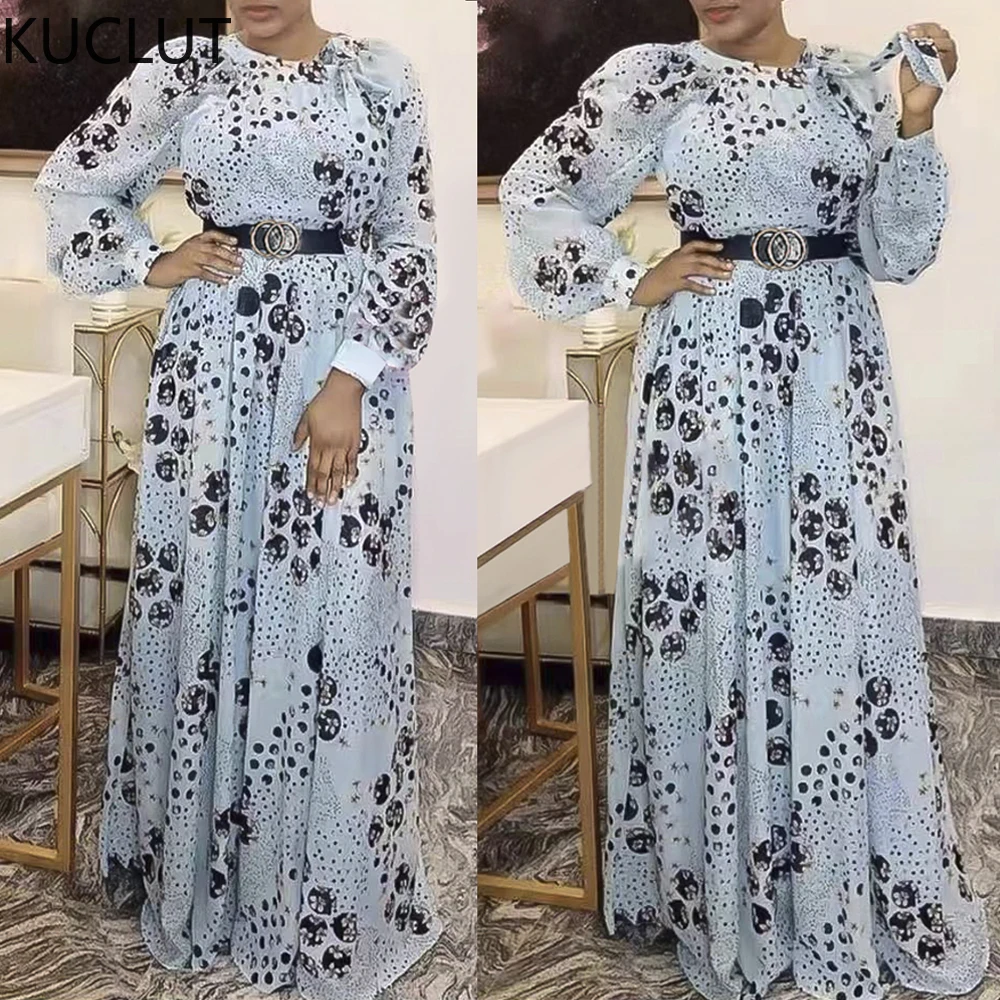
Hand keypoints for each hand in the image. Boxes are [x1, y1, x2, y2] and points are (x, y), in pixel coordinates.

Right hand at [145, 230, 242, 287]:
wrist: (163, 267)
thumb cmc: (181, 258)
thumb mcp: (193, 248)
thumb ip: (209, 248)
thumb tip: (230, 251)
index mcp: (196, 240)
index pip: (212, 235)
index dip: (224, 237)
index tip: (235, 241)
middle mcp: (194, 247)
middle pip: (215, 249)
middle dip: (230, 255)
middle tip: (240, 260)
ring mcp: (192, 258)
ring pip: (212, 261)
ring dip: (226, 266)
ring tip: (237, 270)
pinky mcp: (190, 270)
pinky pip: (206, 273)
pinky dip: (217, 277)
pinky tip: (225, 280)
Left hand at [292, 369, 364, 505]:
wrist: (344, 391)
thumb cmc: (325, 401)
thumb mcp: (306, 417)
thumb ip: (300, 434)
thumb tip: (294, 447)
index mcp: (317, 441)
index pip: (312, 468)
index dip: (311, 483)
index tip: (310, 494)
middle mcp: (331, 446)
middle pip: (325, 473)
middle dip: (322, 490)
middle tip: (321, 503)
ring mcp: (344, 445)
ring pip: (339, 471)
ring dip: (336, 486)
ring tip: (334, 499)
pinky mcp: (355, 442)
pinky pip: (352, 462)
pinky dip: (351, 473)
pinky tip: (349, 482)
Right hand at [631, 240, 733, 307]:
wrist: (638, 287)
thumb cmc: (652, 280)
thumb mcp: (668, 268)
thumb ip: (681, 266)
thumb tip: (697, 268)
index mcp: (676, 255)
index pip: (695, 245)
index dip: (709, 245)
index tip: (721, 246)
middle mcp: (677, 260)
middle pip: (701, 257)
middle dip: (718, 261)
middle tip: (730, 265)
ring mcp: (675, 271)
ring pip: (699, 268)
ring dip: (714, 272)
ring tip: (725, 276)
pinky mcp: (673, 283)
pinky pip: (691, 284)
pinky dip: (702, 287)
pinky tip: (710, 290)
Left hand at [900, 23, 956, 130]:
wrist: (912, 105)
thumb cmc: (910, 87)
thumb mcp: (907, 62)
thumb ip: (910, 49)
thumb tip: (909, 37)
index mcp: (935, 50)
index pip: (934, 31)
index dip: (924, 28)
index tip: (910, 30)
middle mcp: (945, 54)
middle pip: (942, 34)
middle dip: (926, 33)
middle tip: (913, 34)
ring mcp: (948, 62)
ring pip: (946, 43)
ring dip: (930, 42)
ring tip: (917, 43)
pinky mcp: (947, 71)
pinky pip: (945, 58)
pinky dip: (935, 53)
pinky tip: (924, 53)